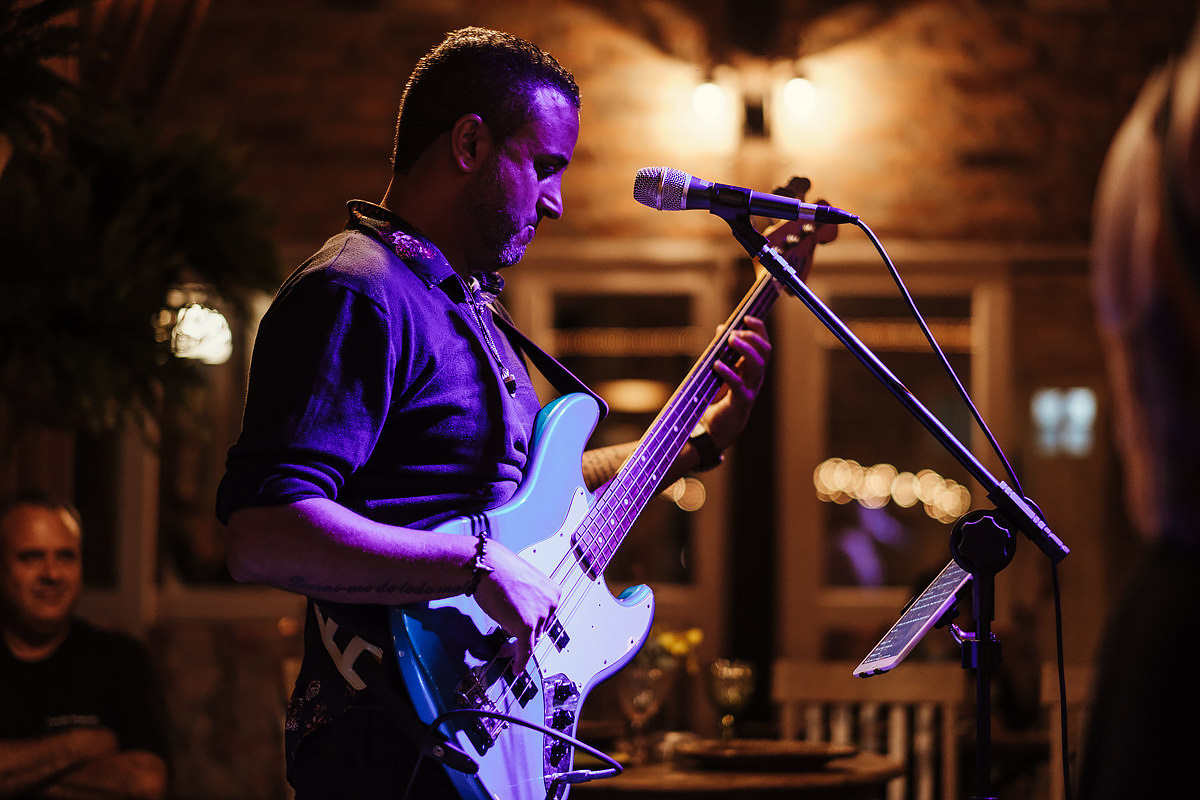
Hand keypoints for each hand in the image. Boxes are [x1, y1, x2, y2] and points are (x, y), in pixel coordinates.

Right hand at [471, 541, 559, 673]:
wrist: (485, 565)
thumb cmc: (498, 570)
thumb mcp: (524, 584)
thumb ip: (530, 600)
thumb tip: (523, 618)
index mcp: (554, 592)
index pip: (546, 618)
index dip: (533, 627)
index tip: (525, 634)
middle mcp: (552, 604)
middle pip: (540, 630)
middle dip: (524, 636)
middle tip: (509, 642)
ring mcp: (540, 615)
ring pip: (530, 640)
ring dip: (517, 645)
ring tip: (503, 647)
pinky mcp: (527, 626)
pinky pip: (526, 650)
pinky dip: (521, 661)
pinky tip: (516, 669)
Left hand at [701, 314, 771, 450]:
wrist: (713, 428)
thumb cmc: (717, 398)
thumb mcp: (719, 370)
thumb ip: (722, 350)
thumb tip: (722, 328)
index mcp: (752, 368)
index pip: (763, 344)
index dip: (758, 329)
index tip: (746, 318)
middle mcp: (755, 377)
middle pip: (765, 352)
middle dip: (753, 338)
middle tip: (735, 333)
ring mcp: (751, 389)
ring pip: (758, 365)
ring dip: (745, 349)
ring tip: (730, 340)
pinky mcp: (741, 401)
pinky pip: (738, 384)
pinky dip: (728, 372)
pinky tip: (717, 364)